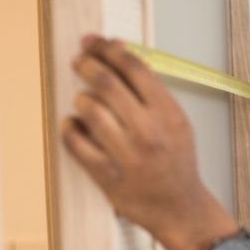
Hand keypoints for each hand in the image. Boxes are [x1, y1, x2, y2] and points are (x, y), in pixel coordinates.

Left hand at [62, 34, 228, 249]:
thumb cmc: (176, 161)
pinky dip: (70, 127)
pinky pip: (75, 140)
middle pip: (106, 82)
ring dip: (81, 99)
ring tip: (85, 102)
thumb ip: (149, 90)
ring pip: (88, 108)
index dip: (108, 48)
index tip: (94, 42)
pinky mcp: (108, 176)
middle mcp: (149, 133)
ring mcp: (127, 156)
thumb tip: (117, 50)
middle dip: (87, 64)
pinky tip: (76, 126)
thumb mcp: (176, 122)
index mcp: (169, 115)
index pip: (134, 68)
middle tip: (80, 62)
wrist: (180, 207)